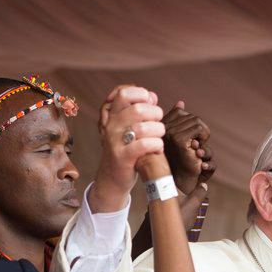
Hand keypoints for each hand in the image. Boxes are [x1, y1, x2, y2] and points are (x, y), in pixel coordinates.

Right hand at [90, 85, 164, 212]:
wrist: (112, 178)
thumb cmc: (127, 149)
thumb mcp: (130, 127)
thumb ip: (141, 110)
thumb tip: (153, 96)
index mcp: (113, 115)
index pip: (124, 93)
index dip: (141, 94)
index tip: (150, 105)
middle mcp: (112, 126)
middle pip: (138, 108)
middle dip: (156, 114)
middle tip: (158, 124)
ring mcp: (115, 141)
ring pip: (144, 127)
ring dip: (159, 131)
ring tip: (159, 138)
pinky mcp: (122, 157)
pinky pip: (144, 145)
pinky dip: (156, 145)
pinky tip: (157, 149)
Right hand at [162, 102, 215, 195]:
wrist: (179, 182)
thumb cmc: (181, 162)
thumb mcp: (180, 140)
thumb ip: (178, 121)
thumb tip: (180, 102)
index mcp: (160, 126)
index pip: (180, 112)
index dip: (191, 125)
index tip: (190, 141)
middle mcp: (161, 128)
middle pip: (190, 116)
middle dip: (199, 131)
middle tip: (196, 147)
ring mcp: (169, 133)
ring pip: (196, 121)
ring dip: (203, 136)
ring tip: (197, 149)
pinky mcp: (178, 139)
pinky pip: (199, 128)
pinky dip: (204, 138)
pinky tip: (198, 151)